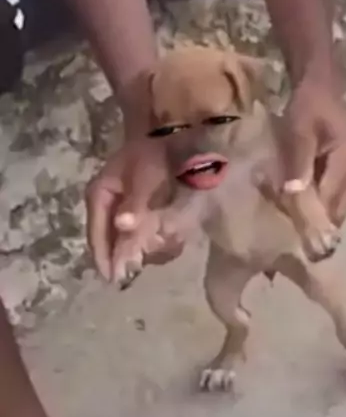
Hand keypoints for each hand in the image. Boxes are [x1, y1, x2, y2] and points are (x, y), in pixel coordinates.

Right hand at [86, 135, 182, 284]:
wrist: (169, 136)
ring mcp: (124, 212)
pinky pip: (146, 237)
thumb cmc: (154, 154)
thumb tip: (123, 227)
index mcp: (99, 197)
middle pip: (114, 244)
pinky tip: (177, 234)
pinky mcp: (140, 214)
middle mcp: (108, 208)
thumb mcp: (145, 177)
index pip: (97, 235)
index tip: (114, 279)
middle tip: (153, 255)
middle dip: (134, 253)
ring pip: (132, 244)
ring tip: (171, 239)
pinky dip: (161, 240)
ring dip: (151, 247)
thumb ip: (136, 204)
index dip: (105, 259)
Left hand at [280, 80, 345, 226]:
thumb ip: (298, 162)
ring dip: (318, 213)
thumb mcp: (298, 131)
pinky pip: (335, 194)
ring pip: (338, 204)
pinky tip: (302, 204)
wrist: (320, 84)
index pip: (331, 201)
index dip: (313, 219)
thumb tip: (295, 194)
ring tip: (295, 222)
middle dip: (317, 222)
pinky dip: (320, 201)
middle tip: (293, 233)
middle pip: (338, 209)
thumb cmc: (308, 105)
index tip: (294, 234)